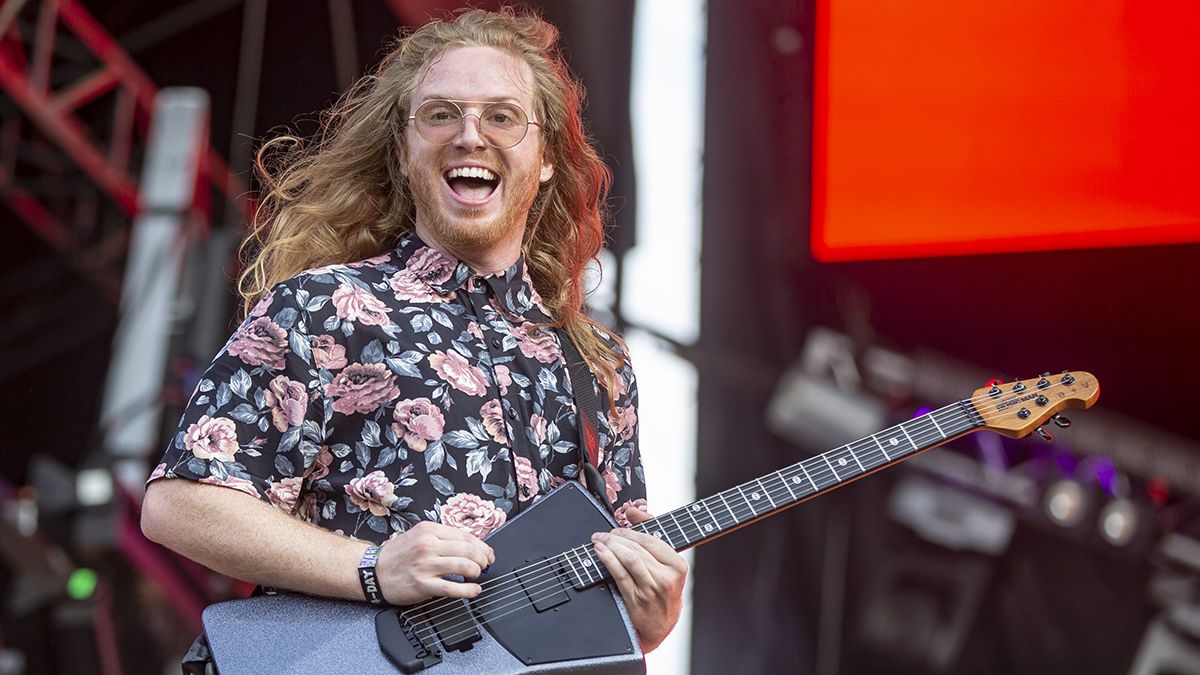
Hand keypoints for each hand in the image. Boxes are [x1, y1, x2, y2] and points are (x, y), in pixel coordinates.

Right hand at [375, 521, 494, 604]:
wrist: (372, 572)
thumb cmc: (396, 555)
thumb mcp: (418, 536)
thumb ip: (441, 538)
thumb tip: (469, 545)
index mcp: (429, 530)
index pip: (465, 535)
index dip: (482, 546)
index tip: (488, 553)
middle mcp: (428, 545)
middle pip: (468, 549)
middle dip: (483, 559)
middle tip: (485, 565)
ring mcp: (425, 565)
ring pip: (464, 566)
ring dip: (477, 571)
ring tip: (476, 575)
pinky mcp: (423, 584)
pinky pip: (453, 588)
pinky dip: (469, 590)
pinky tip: (473, 590)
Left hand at [591, 507, 687, 651]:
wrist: (660, 625)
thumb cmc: (662, 590)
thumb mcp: (666, 563)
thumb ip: (651, 531)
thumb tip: (632, 510)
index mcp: (677, 566)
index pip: (651, 540)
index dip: (630, 531)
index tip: (618, 528)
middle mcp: (666, 578)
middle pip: (637, 548)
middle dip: (616, 536)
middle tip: (603, 533)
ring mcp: (651, 590)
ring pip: (628, 559)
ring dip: (610, 545)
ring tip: (599, 540)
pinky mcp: (636, 600)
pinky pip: (619, 574)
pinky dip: (608, 559)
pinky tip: (600, 552)